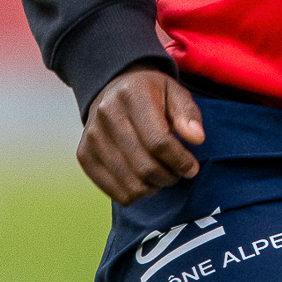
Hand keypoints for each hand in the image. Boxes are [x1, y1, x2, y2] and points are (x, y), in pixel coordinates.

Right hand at [77, 66, 204, 204]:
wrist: (114, 88)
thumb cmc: (152, 93)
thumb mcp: (175, 92)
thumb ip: (188, 115)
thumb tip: (197, 139)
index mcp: (132, 94)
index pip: (158, 141)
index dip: (180, 160)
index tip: (192, 167)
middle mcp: (106, 114)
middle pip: (144, 165)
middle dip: (169, 176)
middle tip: (178, 173)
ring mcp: (92, 136)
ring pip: (130, 184)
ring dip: (153, 187)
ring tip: (162, 175)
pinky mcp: (84, 154)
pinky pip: (114, 192)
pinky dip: (135, 193)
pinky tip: (144, 179)